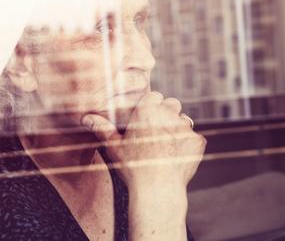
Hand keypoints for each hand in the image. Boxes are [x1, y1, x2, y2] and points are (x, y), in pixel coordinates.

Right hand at [81, 91, 205, 191]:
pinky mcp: (198, 141)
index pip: (154, 96)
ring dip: (177, 128)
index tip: (145, 118)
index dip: (150, 107)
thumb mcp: (114, 147)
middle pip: (171, 104)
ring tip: (166, 145)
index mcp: (148, 109)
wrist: (158, 188)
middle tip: (155, 131)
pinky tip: (177, 156)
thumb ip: (102, 128)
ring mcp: (186, 127)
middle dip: (166, 113)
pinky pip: (194, 137)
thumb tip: (86, 118)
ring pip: (184, 120)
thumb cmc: (133, 167)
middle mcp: (169, 114)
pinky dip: (188, 145)